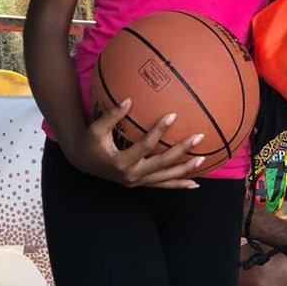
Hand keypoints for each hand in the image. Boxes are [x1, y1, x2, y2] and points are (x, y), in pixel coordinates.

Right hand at [67, 100, 206, 189]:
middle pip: (162, 164)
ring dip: (185, 170)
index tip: (173, 115)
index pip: (146, 146)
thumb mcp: (97, 129)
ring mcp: (137, 183)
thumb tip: (129, 100)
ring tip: (203, 159)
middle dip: (182, 151)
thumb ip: (112, 116)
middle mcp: (131, 176)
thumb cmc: (90, 142)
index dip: (159, 131)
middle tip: (198, 137)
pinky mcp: (140, 184)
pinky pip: (163, 186)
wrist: (83, 163)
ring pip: (165, 178)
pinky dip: (178, 185)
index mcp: (121, 162)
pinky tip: (195, 185)